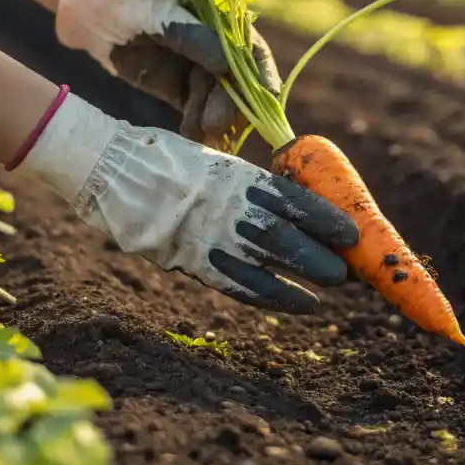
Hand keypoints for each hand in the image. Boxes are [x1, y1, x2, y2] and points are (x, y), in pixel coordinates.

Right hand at [15, 92, 358, 312]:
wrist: (112, 174)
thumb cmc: (167, 160)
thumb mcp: (215, 162)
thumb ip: (248, 186)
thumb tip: (291, 202)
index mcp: (234, 177)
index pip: (291, 201)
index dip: (324, 218)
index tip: (352, 230)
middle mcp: (226, 209)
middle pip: (286, 239)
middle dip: (322, 255)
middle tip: (352, 266)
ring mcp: (208, 238)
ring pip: (269, 265)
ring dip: (306, 278)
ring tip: (333, 286)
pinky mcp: (193, 261)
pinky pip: (241, 286)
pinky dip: (275, 296)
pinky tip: (300, 303)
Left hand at [54, 0, 279, 149]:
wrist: (88, 15)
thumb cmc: (127, 2)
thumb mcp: (161, 16)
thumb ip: (194, 39)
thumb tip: (229, 66)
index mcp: (219, 22)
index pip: (251, 50)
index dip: (263, 74)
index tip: (269, 97)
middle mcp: (214, 48)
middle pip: (236, 82)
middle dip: (232, 104)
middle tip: (218, 124)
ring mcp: (197, 70)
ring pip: (216, 100)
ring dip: (213, 119)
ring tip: (201, 134)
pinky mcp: (178, 88)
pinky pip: (194, 110)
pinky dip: (195, 125)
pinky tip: (191, 137)